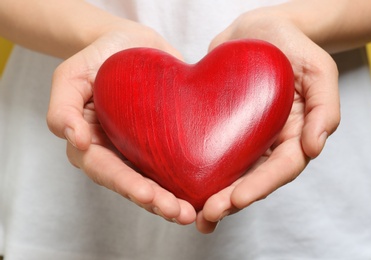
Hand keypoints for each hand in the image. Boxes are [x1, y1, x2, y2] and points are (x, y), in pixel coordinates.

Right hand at [47, 22, 196, 224]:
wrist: (130, 42)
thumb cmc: (97, 57)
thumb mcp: (70, 76)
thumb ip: (62, 108)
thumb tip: (76, 141)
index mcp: (91, 142)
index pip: (106, 170)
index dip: (126, 185)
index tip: (148, 195)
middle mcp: (116, 152)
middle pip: (133, 184)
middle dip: (155, 201)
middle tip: (180, 213)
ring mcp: (140, 149)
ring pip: (155, 182)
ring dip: (171, 201)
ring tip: (191, 213)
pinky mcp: (163, 142)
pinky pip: (173, 165)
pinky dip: (186, 180)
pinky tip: (203, 192)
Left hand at [196, 8, 339, 232]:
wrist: (257, 30)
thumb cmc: (291, 46)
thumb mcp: (318, 70)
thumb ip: (324, 108)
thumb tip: (314, 148)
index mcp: (295, 135)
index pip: (281, 168)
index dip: (260, 186)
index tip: (236, 200)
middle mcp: (270, 142)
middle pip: (254, 179)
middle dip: (232, 200)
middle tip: (209, 215)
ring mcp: (245, 137)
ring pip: (232, 173)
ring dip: (214, 195)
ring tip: (194, 214)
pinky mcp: (221, 127)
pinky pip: (211, 151)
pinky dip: (199, 170)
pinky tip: (180, 185)